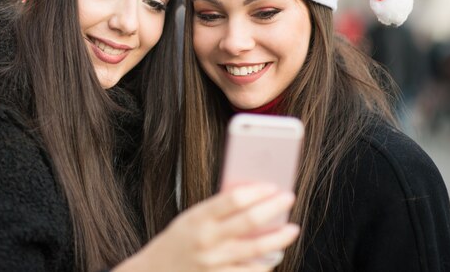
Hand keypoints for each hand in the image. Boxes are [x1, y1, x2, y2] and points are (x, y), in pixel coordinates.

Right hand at [114, 184, 298, 271]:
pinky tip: (274, 255)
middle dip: (274, 208)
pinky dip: (265, 264)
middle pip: (249, 221)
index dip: (256, 191)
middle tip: (289, 198)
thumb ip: (218, 210)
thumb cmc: (179, 239)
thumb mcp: (191, 217)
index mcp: (198, 218)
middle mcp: (207, 240)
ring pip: (256, 251)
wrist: (157, 271)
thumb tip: (253, 199)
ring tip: (292, 229)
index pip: (233, 200)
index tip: (272, 186)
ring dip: (278, 239)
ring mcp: (214, 263)